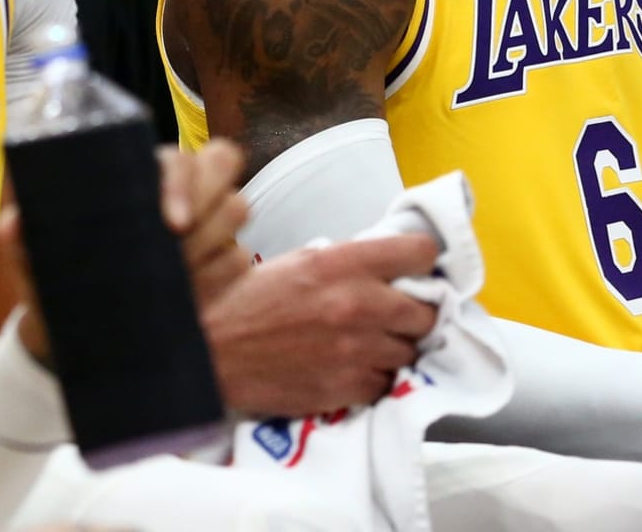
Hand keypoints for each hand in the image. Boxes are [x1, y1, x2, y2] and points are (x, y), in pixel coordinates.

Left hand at [5, 140, 250, 364]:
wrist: (73, 338)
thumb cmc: (57, 280)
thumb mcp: (35, 259)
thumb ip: (22, 238)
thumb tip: (13, 224)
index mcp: (140, 174)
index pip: (179, 155)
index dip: (182, 180)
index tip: (170, 222)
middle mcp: (181, 190)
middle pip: (223, 162)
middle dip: (207, 200)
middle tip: (178, 241)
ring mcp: (208, 224)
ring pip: (237, 209)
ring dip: (212, 242)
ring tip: (178, 276)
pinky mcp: (224, 264)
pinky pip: (241, 260)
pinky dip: (221, 278)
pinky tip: (195, 299)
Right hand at [203, 233, 439, 416]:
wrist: (214, 348)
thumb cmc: (247, 298)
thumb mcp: (297, 262)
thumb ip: (345, 264)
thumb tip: (382, 270)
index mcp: (343, 263)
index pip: (419, 253)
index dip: (423, 261)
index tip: (418, 269)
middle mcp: (359, 304)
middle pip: (427, 312)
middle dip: (414, 313)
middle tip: (394, 314)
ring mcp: (358, 350)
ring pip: (410, 350)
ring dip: (394, 347)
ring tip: (367, 343)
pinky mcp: (350, 388)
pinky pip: (386, 382)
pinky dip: (374, 376)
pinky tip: (350, 366)